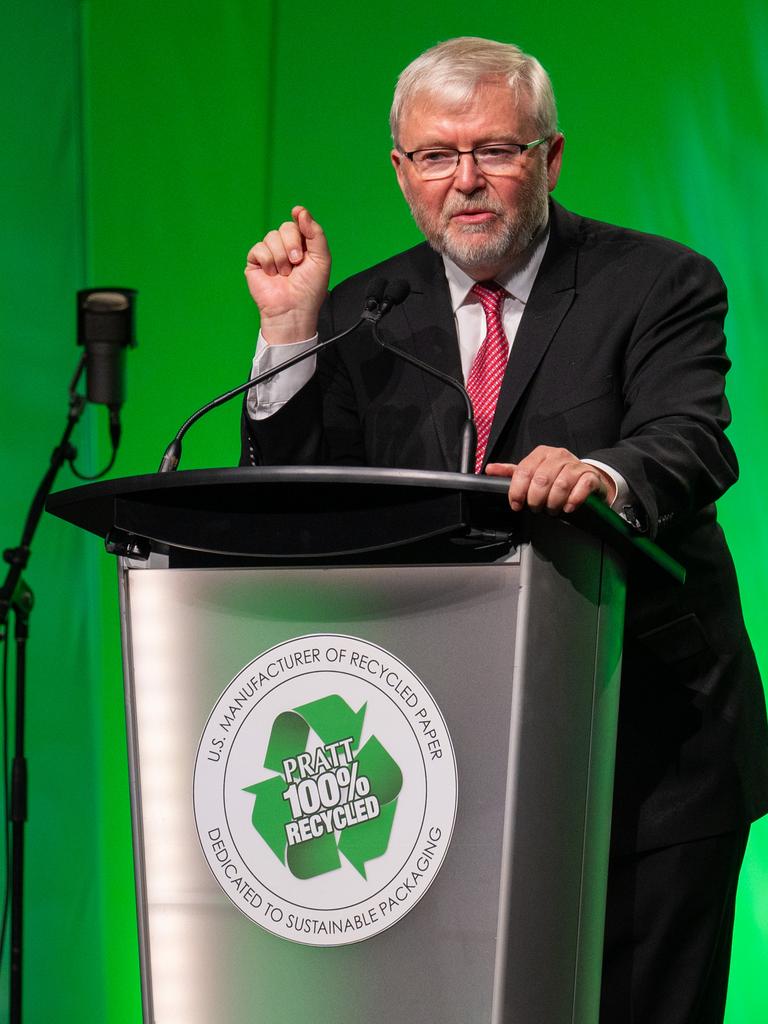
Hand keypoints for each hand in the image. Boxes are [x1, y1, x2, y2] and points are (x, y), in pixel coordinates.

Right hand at [244, 205, 330, 343]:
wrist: (293, 309)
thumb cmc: (309, 290)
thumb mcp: (322, 259)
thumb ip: (315, 233)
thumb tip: (302, 211)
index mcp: (303, 246)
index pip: (300, 223)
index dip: (300, 217)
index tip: (298, 213)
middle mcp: (286, 248)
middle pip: (285, 227)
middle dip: (292, 243)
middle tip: (296, 262)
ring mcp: (270, 254)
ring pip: (271, 237)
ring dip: (281, 257)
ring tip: (285, 273)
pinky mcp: (255, 262)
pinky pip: (258, 248)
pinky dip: (268, 261)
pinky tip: (272, 274)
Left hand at [485, 446, 616, 513]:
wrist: (587, 478)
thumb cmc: (556, 475)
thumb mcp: (533, 472)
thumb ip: (512, 472)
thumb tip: (490, 469)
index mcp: (541, 454)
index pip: (523, 471)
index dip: (517, 491)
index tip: (516, 504)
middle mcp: (558, 456)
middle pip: (541, 480)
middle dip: (535, 500)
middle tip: (537, 509)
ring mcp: (575, 465)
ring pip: (560, 486)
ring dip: (553, 503)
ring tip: (552, 510)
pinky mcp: (590, 476)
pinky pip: (581, 488)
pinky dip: (572, 501)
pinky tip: (568, 507)